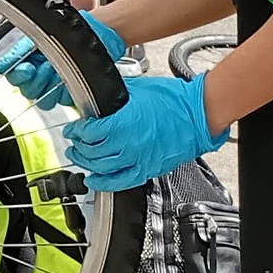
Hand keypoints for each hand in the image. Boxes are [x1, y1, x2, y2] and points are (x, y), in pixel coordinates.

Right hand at [0, 16, 125, 107]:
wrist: (97, 34)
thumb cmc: (70, 31)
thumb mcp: (39, 36)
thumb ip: (17, 52)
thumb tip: (1, 66)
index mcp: (28, 62)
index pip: (13, 77)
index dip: (18, 76)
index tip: (26, 69)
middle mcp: (39, 76)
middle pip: (26, 91)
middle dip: (36, 79)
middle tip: (45, 66)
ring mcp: (54, 86)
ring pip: (42, 100)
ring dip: (49, 84)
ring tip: (58, 70)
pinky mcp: (69, 94)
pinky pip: (60, 102)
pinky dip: (63, 92)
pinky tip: (68, 79)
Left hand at [62, 74, 226, 191]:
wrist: (198, 114)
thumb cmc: (174, 100)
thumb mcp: (137, 89)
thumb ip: (114, 96)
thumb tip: (97, 98)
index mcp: (124, 122)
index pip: (91, 132)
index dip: (78, 131)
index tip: (75, 128)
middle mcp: (129, 144)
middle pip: (93, 152)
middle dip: (79, 147)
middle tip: (74, 142)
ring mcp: (139, 159)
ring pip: (103, 168)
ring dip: (87, 163)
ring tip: (80, 157)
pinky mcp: (148, 169)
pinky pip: (121, 182)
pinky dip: (104, 183)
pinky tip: (94, 180)